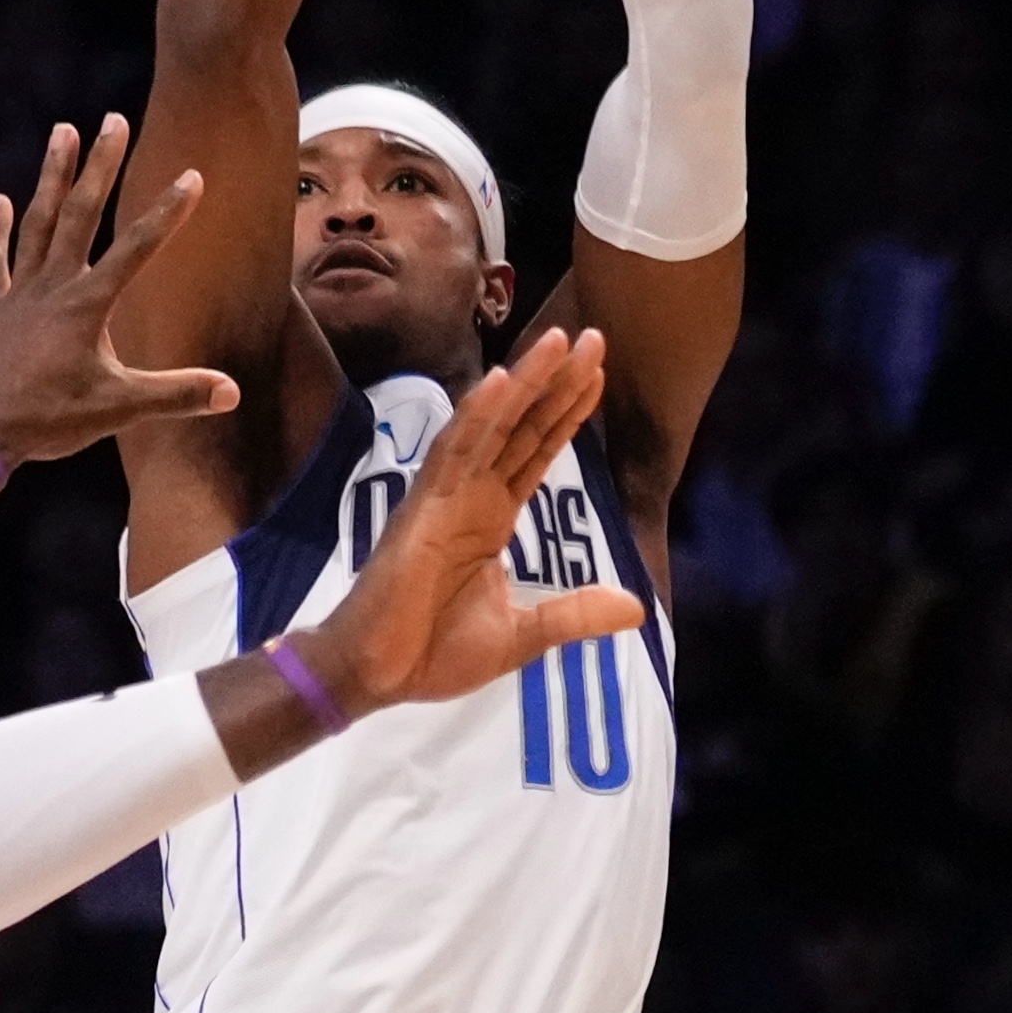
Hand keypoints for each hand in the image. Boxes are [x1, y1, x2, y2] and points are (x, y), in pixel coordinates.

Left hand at [0, 117, 238, 466]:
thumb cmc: (49, 422)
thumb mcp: (119, 409)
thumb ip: (177, 395)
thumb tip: (232, 393)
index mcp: (87, 305)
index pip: (137, 248)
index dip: (168, 212)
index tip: (192, 175)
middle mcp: (52, 287)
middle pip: (80, 214)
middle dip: (100, 166)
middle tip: (114, 120)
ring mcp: (18, 294)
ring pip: (38, 222)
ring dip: (53, 176)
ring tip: (63, 130)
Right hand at [303, 332, 629, 718]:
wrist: (377, 676)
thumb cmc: (434, 653)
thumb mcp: (522, 636)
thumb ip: (575, 615)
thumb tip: (634, 610)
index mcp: (493, 517)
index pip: (537, 452)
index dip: (567, 413)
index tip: (598, 374)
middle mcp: (472, 496)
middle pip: (522, 426)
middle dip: (556, 382)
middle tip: (594, 336)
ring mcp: (445, 497)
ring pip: (491, 426)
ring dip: (524, 382)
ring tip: (560, 341)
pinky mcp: (420, 508)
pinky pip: (451, 452)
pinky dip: (476, 415)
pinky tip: (500, 380)